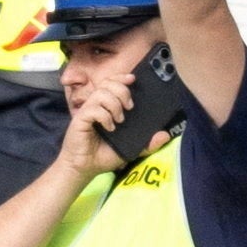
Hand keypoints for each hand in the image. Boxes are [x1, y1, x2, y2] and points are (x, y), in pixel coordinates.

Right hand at [56, 39, 146, 168]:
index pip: (111, 83)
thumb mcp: (131, 149)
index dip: (121, 78)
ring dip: (114, 104)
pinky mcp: (80, 120)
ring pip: (101, 93)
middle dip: (122, 91)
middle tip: (129, 107)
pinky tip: (110, 127)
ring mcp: (87, 112)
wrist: (85, 168)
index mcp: (105, 107)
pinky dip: (104, 116)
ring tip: (120, 120)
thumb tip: (165, 136)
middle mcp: (96, 106)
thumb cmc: (103, 156)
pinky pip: (92, 109)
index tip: (132, 79)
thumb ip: (147, 143)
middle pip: (107, 84)